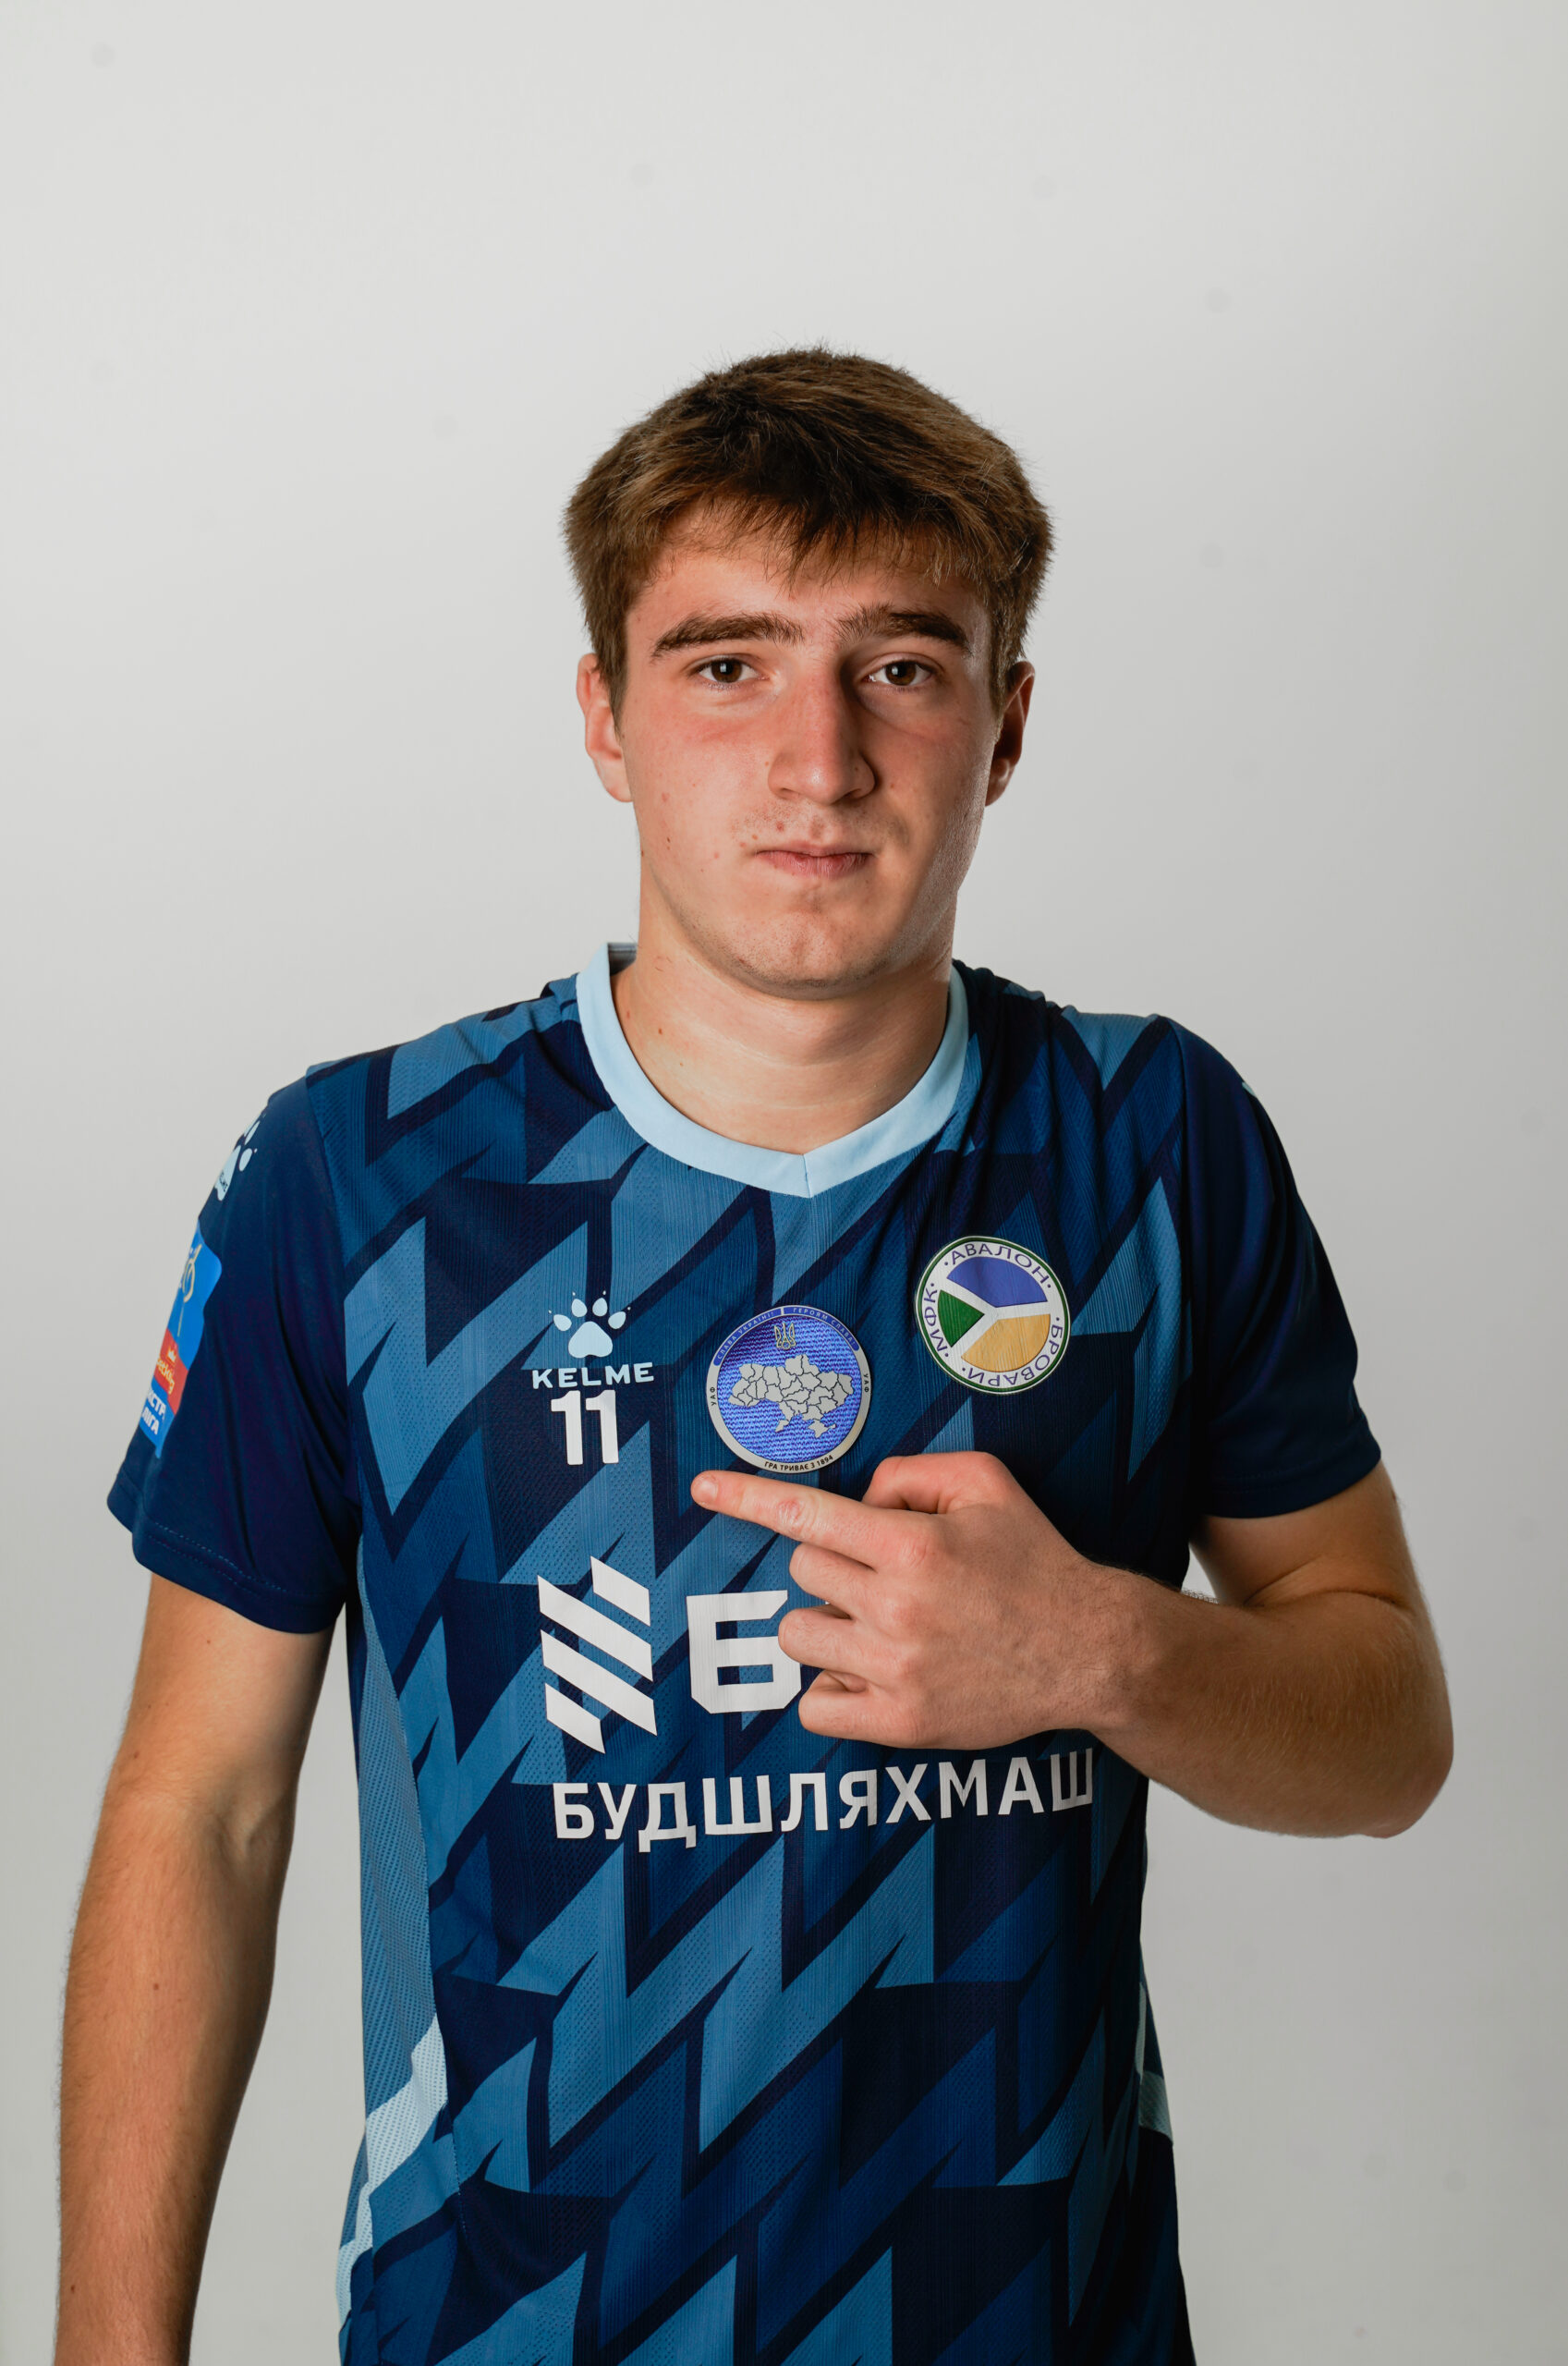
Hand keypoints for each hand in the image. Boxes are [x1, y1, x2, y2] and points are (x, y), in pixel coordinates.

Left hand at [690, 1450, 1129, 1749]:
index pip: (806, 1515)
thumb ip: (909, 1474)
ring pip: (799, 1638)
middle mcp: (897, 1607)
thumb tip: (856, 1500)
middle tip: (880, 1577)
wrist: (1090, 1651)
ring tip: (876, 1625)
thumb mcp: (986, 1483)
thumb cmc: (1035, 1562)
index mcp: (912, 1545)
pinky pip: (817, 1707)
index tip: (702, 1489)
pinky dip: (831, 1689)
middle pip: (802, 1576)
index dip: (747, 1499)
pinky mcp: (902, 1723)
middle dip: (831, 1568)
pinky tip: (868, 1672)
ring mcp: (897, 1670)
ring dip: (826, 1626)